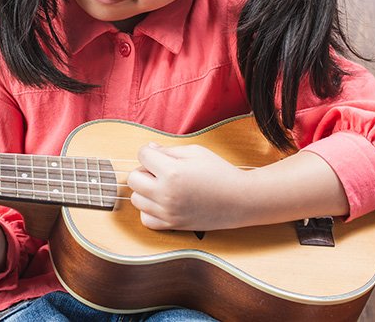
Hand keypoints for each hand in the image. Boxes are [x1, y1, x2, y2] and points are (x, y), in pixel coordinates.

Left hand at [126, 143, 249, 230]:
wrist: (241, 199)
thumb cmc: (220, 172)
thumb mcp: (195, 152)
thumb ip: (168, 150)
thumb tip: (149, 149)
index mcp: (172, 172)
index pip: (142, 155)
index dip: (150, 151)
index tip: (160, 155)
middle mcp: (166, 194)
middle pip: (133, 178)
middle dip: (144, 170)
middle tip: (161, 171)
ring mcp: (168, 212)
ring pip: (136, 199)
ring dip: (145, 190)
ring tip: (163, 186)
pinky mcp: (172, 225)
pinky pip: (145, 219)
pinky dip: (149, 211)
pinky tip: (162, 202)